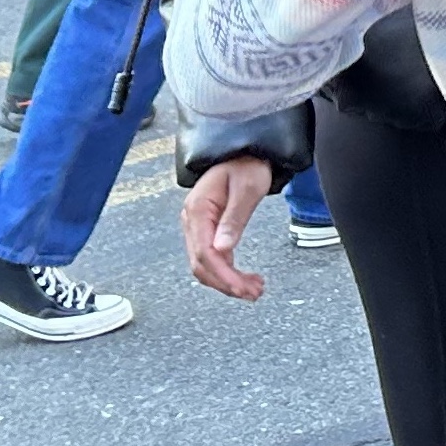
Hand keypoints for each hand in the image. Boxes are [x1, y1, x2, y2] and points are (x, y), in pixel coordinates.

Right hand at [181, 158, 270, 301]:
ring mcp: (196, 225)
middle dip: (226, 283)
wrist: (244, 151)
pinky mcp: (205, 229)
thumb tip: (223, 250)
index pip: (205, 253)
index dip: (224, 275)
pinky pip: (211, 257)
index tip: (244, 289)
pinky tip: (245, 277)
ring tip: (254, 289)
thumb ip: (235, 219)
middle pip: (201, 264)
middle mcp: (192, 220)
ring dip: (227, 281)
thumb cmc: (247, 164)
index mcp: (198, 210)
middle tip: (254, 294)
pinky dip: (227, 271)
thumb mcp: (247, 189)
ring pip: (205, 265)